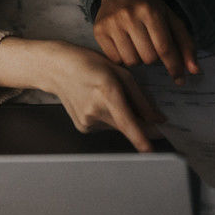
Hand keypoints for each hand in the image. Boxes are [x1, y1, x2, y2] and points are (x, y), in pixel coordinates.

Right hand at [0, 37, 162, 151]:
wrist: (57, 68)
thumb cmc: (89, 64)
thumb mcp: (120, 72)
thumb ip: (140, 98)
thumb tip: (157, 119)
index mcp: (107, 92)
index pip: (126, 122)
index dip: (140, 138)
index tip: (150, 150)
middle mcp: (95, 110)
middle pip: (126, 125)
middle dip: (139, 121)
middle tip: (138, 107)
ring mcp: (87, 121)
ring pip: (116, 126)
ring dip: (121, 117)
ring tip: (106, 96)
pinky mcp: (83, 127)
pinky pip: (105, 126)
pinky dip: (108, 117)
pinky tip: (98, 103)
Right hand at [94, 0, 198, 82]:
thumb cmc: (150, 7)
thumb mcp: (171, 19)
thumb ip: (185, 44)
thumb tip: (195, 71)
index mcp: (150, 11)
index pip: (164, 48)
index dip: (174, 66)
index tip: (179, 79)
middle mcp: (129, 15)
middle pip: (148, 58)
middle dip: (153, 57)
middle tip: (150, 45)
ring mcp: (111, 23)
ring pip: (132, 61)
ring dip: (138, 58)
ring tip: (137, 44)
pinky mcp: (98, 30)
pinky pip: (115, 60)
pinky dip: (123, 57)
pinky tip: (124, 44)